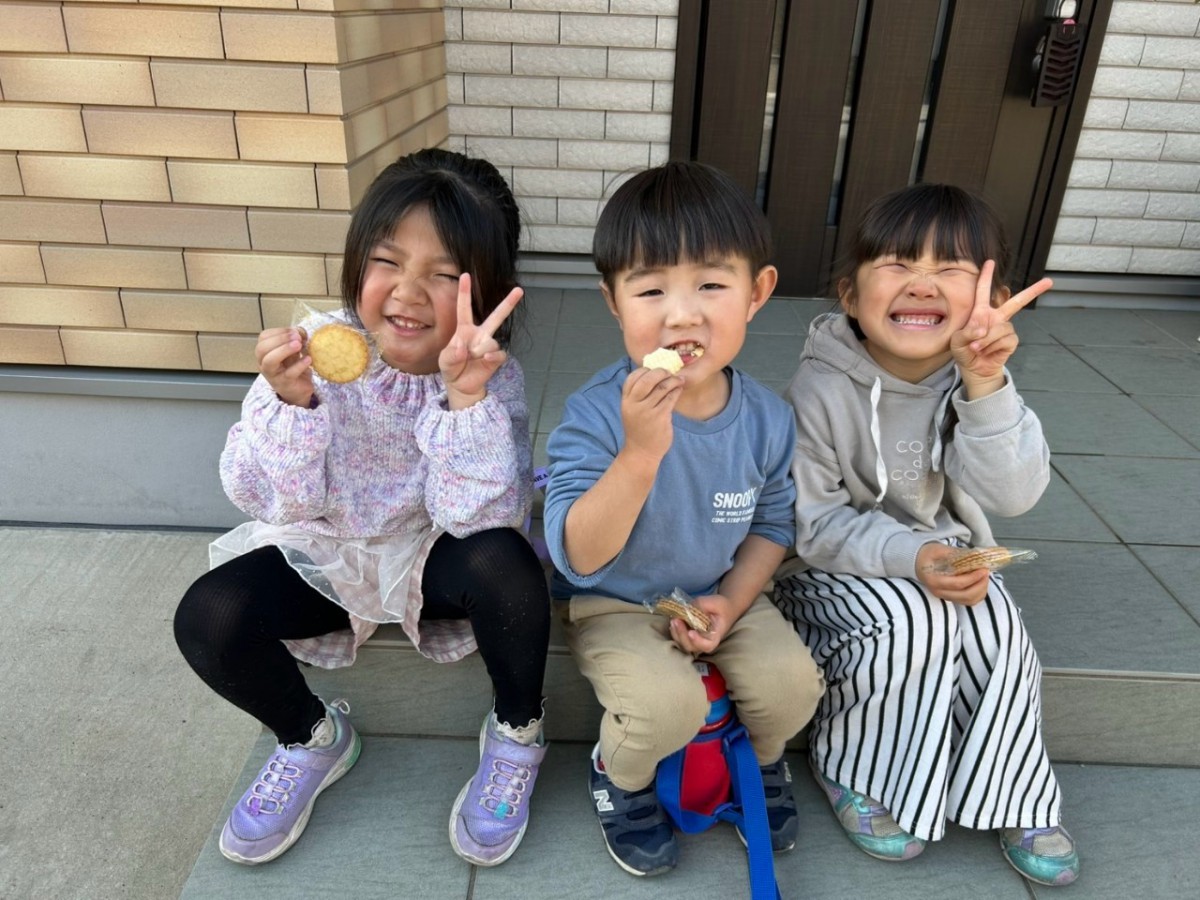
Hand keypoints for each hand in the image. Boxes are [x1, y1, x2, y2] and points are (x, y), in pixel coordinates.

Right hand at [257, 326, 313, 407]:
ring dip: (284, 350)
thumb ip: (294, 340)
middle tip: (297, 338)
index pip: (263, 337)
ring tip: (299, 345)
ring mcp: (273, 375)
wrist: (298, 391)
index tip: (294, 331)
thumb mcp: (292, 352)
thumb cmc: (293, 368)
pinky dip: (299, 365)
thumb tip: (300, 331)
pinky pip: (289, 374)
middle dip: (280, 339)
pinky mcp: (284, 384)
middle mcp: (264, 364)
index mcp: (264, 353)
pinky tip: (308, 359)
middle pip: (262, 348)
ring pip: (270, 361)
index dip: (279, 332)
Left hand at [439, 273, 522, 409]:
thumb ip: (451, 353)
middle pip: (496, 316)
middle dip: (508, 303)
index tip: (465, 275)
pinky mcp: (496, 357)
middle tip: (519, 289)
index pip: (464, 308)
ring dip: (478, 351)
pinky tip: (486, 359)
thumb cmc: (452, 368)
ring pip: (490, 341)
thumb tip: (463, 348)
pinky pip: (498, 353)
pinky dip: (491, 356)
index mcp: (465, 329)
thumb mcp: (445, 360)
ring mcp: (489, 345)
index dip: (464, 292)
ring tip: (471, 359)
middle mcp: (480, 334)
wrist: (461, 385)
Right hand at [619, 366, 682, 464]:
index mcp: (626, 401)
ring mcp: (647, 411)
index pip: (632, 377)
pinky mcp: (660, 417)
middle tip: (669, 373)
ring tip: (678, 380)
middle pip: (647, 379)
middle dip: (660, 372)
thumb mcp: (631, 410)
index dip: (644, 370)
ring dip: (673, 380)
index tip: (654, 370)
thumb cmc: (638, 429)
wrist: (641, 452)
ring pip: (662, 387)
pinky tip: (679, 389)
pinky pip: (671, 398)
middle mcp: (634, 404)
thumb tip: (654, 374)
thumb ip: (638, 395)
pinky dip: (676, 391)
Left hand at [668, 593, 733, 653]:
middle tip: (677, 620)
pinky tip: (673, 620)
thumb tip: (686, 609)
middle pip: (692, 646)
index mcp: (716, 635)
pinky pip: (680, 638)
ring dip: (676, 633)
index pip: (708, 645)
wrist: (723, 609)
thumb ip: (701, 604)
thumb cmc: (722, 606)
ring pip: (683, 644)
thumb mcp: (715, 601)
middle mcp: (705, 641)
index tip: (691, 632)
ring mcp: (696, 640)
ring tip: (673, 619)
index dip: (698, 641)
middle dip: (682, 635)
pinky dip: (674, 631)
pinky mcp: (689, 636)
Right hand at [916, 543, 989, 605]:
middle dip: (980, 585)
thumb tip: (976, 556)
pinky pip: (968, 601)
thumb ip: (956, 553)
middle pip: (966, 596)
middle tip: (986, 572)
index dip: (973, 578)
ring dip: (981, 590)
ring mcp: (944, 596)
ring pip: (969, 601)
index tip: (983, 569)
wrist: (916, 561)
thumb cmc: (926, 554)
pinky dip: (978, 594)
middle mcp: (939, 592)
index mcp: (934, 580)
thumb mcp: (939, 549)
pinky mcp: (950, 597)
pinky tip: (980, 583)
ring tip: (984, 577)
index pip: (958, 584)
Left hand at [951, 261, 1051, 397]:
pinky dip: (992, 347)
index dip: (986, 276)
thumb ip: (967, 332)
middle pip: (1017, 302)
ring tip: (976, 348)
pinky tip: (987, 352)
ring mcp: (1005, 328)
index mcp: (981, 312)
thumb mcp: (957, 341)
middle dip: (1033, 291)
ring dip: (986, 340)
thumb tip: (983, 328)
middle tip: (1049, 282)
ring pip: (1000, 328)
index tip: (990, 262)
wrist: (973, 369)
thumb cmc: (964, 351)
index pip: (983, 291)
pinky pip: (1005, 340)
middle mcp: (996, 317)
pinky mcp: (1011, 341)